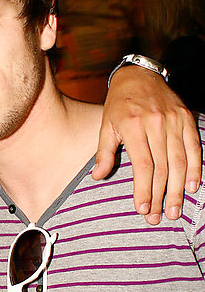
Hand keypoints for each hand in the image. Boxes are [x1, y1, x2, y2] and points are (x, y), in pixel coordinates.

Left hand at [92, 67, 200, 224]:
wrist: (139, 74)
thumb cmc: (119, 104)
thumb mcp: (105, 125)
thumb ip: (104, 152)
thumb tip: (98, 177)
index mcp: (133, 126)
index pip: (142, 165)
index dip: (143, 189)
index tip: (142, 209)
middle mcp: (155, 124)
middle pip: (162, 168)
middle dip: (159, 196)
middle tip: (157, 217)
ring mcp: (173, 121)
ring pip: (179, 161)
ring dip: (177, 189)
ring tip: (174, 210)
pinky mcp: (186, 118)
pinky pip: (194, 146)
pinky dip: (194, 168)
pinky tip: (192, 187)